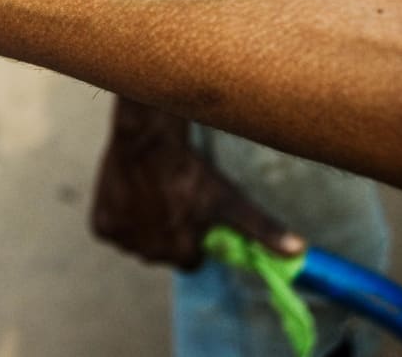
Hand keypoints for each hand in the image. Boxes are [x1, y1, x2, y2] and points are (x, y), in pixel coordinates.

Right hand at [90, 97, 304, 270]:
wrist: (147, 140)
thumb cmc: (190, 170)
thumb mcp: (229, 199)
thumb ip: (262, 230)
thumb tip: (299, 251)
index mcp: (182, 253)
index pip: (189, 260)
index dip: (192, 237)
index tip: (189, 214)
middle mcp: (150, 253)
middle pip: (162, 253)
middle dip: (167, 232)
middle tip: (170, 200)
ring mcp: (124, 240)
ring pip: (137, 242)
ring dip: (143, 225)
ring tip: (151, 195)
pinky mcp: (102, 226)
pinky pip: (113, 231)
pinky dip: (120, 217)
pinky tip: (131, 195)